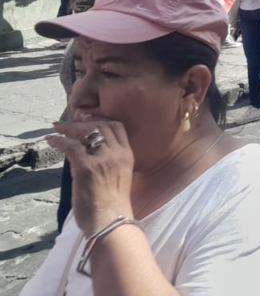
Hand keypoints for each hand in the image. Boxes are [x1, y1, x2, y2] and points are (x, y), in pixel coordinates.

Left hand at [46, 120, 134, 235]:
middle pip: (101, 125)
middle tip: (68, 122)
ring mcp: (102, 158)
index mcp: (127, 155)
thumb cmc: (114, 205)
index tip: (88, 119)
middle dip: (83, 121)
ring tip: (57, 128)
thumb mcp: (119, 177)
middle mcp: (117, 152)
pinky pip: (71, 146)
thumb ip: (109, 162)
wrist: (111, 221)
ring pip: (86, 132)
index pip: (117, 126)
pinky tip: (52, 141)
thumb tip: (89, 154)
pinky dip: (59, 141)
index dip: (101, 119)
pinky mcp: (86, 167)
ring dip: (69, 127)